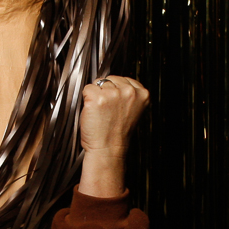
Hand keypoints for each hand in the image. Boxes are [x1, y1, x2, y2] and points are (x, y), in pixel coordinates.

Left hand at [78, 75, 148, 196]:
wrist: (108, 149)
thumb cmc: (117, 133)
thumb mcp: (132, 110)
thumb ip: (128, 95)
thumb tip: (115, 82)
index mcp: (142, 94)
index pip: (123, 79)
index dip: (116, 91)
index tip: (115, 104)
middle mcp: (129, 91)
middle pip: (110, 79)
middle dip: (105, 91)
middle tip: (107, 111)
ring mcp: (113, 93)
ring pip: (97, 84)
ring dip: (96, 96)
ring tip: (101, 112)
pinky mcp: (97, 97)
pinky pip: (86, 89)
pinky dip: (86, 100)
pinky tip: (93, 112)